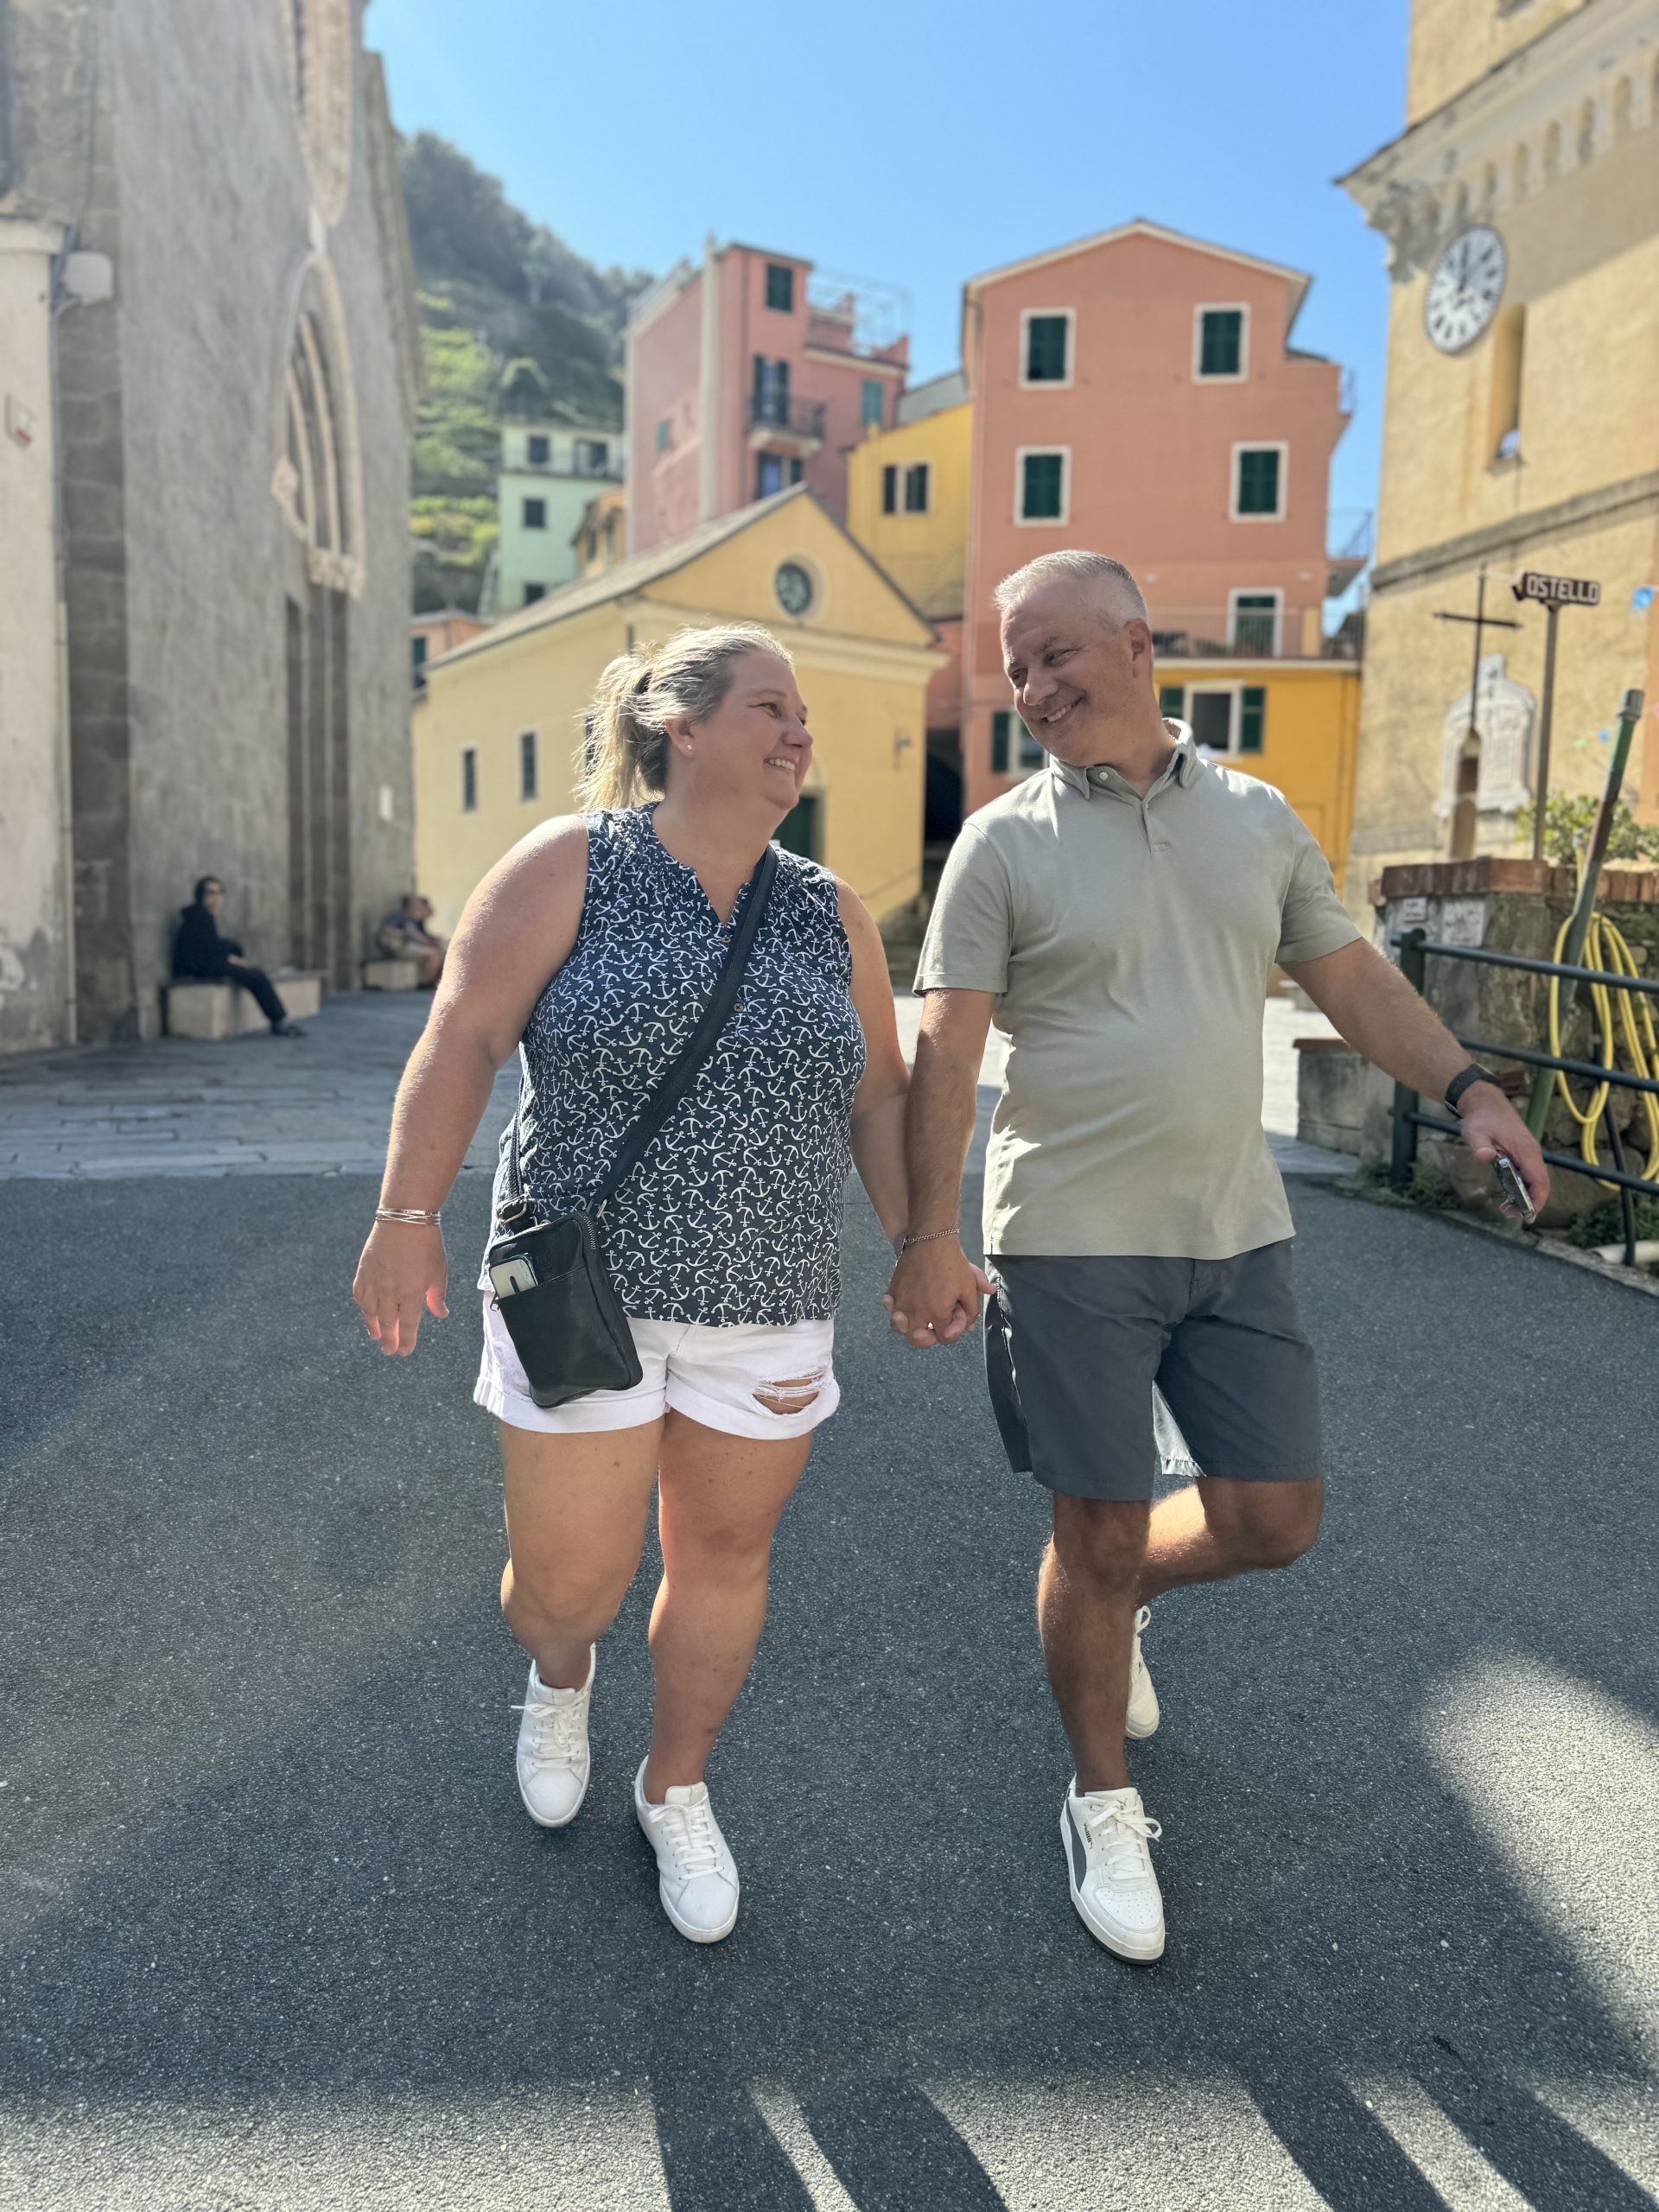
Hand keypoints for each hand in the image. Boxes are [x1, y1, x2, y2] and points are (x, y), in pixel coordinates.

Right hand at [352, 1221, 448, 1354]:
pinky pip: (359, 1293)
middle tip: (388, 1351)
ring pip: (369, 1311)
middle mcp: (390, 1290)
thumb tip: (440, 1314)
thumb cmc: (427, 1244)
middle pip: (387, 1322)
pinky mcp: (364, 1270)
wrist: (405, 1218)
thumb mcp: (439, 1271)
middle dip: (388, 1339)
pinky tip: (365, 1311)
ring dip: (372, 1325)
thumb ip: (437, 1296)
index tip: (404, 1351)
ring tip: (376, 1335)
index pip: (408, 1325)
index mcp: (411, 1292)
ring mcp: (374, 1281)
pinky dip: (362, 1305)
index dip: (406, 1340)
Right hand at [883, 1239, 994, 1348]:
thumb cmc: (952, 1263)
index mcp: (938, 1313)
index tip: (957, 1315)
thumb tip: (969, 1327)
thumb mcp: (969, 1286)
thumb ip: (972, 1309)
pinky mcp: (893, 1290)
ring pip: (899, 1327)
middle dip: (929, 1337)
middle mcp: (917, 1311)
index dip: (953, 1330)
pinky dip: (894, 1309)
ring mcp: (902, 1302)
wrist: (930, 1239)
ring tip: (915, 1320)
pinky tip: (901, 1306)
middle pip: (918, 1340)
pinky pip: (890, 1308)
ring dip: (908, 1327)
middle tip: (934, 1328)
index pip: (944, 1337)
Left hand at [1458, 1085, 1549, 1214]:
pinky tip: (1509, 1195)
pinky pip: (1529, 1174)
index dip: (1536, 1199)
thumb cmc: (1481, 1117)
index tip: (1528, 1214)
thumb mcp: (1475, 1131)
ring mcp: (1529, 1153)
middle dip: (1532, 1202)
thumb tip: (1485, 1157)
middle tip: (1513, 1215)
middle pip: (1541, 1183)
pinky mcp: (1523, 1153)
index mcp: (1525, 1150)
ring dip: (1527, 1196)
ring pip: (1536, 1180)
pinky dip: (1523, 1187)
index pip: (1539, 1180)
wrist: (1485, 1101)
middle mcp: (1532, 1153)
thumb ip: (1480, 1145)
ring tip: (1507, 1209)